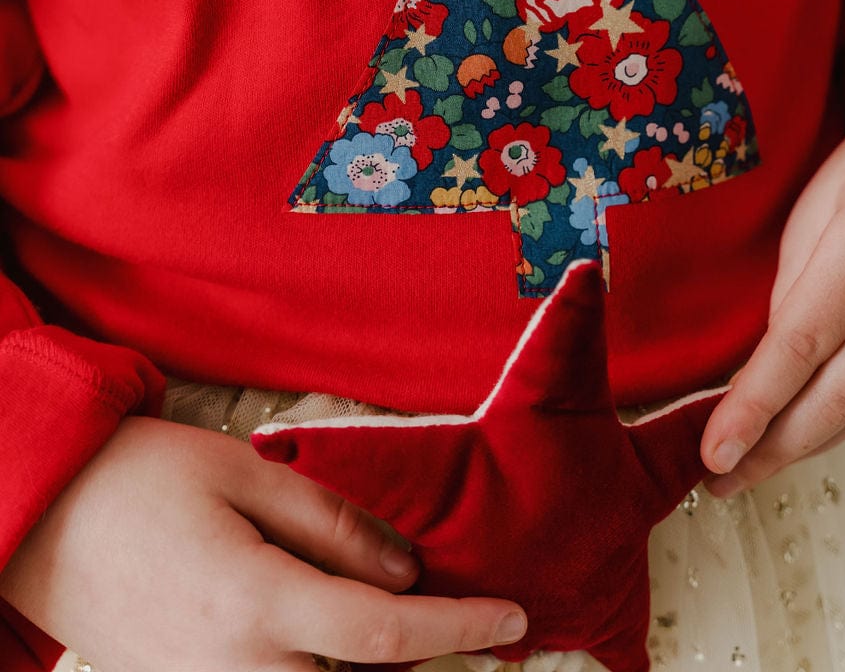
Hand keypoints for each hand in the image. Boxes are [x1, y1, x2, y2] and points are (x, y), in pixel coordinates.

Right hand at [0, 413, 527, 671]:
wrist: (47, 518)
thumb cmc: (148, 479)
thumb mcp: (248, 474)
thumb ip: (334, 524)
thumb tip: (408, 571)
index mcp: (254, 601)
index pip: (385, 636)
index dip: (460, 630)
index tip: (515, 621)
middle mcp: (233, 671)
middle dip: (418, 667)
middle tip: (469, 629)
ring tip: (400, 632)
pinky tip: (334, 646)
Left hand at [699, 53, 844, 496]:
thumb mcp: (816, 210)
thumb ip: (792, 294)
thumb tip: (766, 376)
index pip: (798, 347)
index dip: (751, 409)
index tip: (714, 455)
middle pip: (837, 400)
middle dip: (774, 449)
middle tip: (722, 480)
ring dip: (811, 436)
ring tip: (759, 451)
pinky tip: (822, 412)